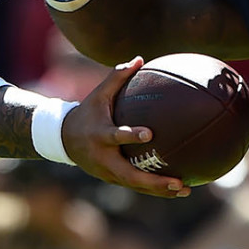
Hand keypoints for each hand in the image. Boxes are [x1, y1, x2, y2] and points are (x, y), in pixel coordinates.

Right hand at [62, 57, 190, 198]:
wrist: (64, 139)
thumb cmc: (87, 113)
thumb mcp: (98, 95)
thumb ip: (117, 77)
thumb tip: (140, 58)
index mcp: (100, 135)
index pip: (116, 137)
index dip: (131, 136)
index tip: (150, 133)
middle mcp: (104, 158)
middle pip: (130, 175)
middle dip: (153, 181)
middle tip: (177, 182)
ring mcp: (108, 172)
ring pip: (135, 185)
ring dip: (159, 190)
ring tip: (185, 190)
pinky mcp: (112, 179)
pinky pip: (135, 186)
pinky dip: (154, 189)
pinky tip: (177, 188)